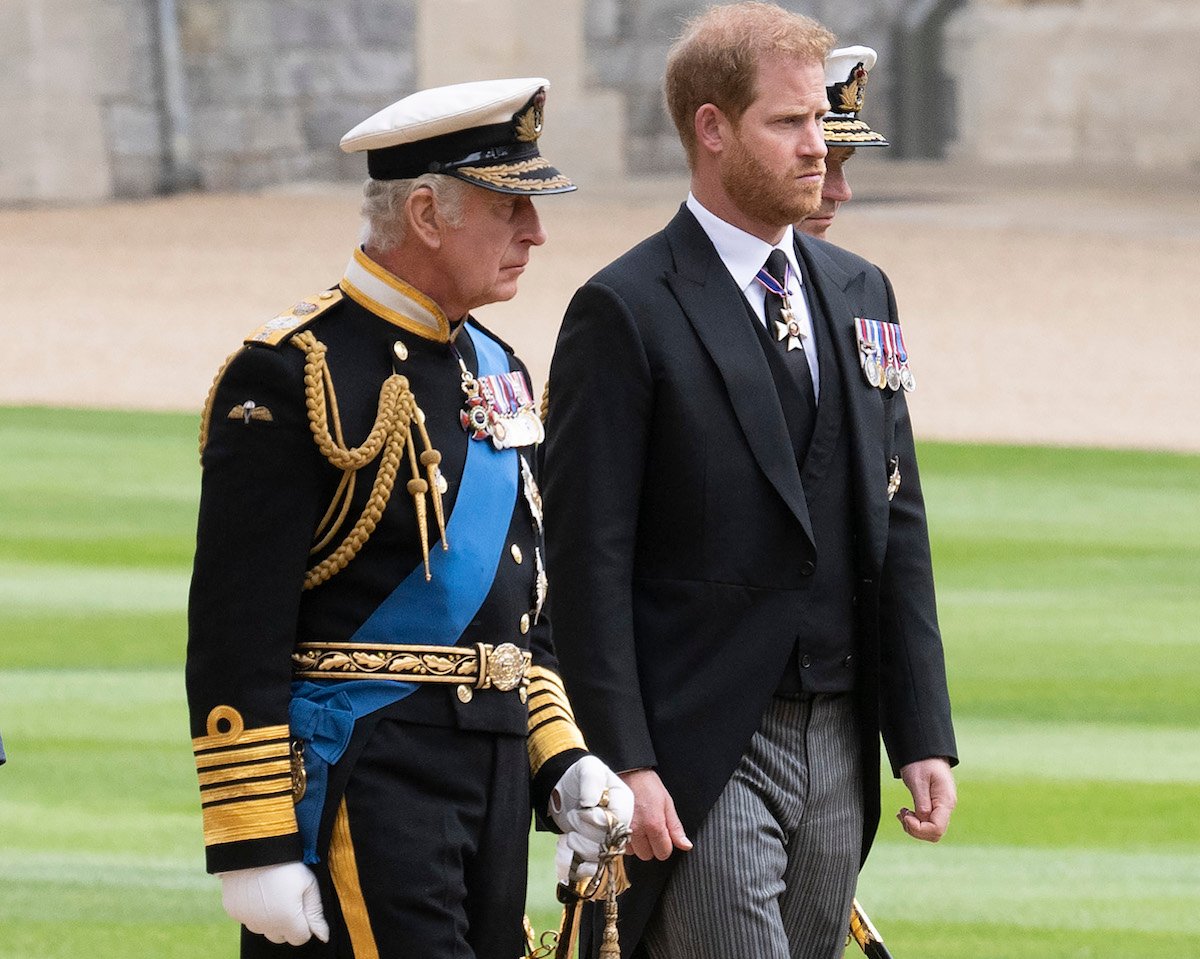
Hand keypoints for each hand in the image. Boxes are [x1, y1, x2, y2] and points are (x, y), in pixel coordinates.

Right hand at [218, 862, 329, 944]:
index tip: (303, 905)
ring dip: (270, 918)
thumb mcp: (308, 884)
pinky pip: (247, 918)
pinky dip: (254, 910)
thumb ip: (316, 913)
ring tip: (273, 892)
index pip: (300, 938)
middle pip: (281, 936)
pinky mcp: (234, 912)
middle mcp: (265, 926)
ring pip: (264, 928)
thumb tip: (323, 936)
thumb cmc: (286, 864)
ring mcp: (247, 920)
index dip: (305, 923)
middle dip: (288, 924)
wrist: (254, 848)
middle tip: (289, 898)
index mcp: (286, 921)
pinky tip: (258, 891)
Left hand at [549, 756, 634, 878]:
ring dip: (582, 846)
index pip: (620, 819)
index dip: (599, 819)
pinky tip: (575, 853)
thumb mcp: (587, 768)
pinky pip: (596, 867)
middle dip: (587, 831)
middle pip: (611, 839)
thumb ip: (591, 780)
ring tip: (572, 831)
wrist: (564, 791)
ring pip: (602, 855)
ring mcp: (609, 838)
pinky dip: (584, 865)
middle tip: (574, 815)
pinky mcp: (597, 852)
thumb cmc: (579, 777)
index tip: (582, 808)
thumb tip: (590, 802)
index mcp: (624, 801)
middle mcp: (620, 821)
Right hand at [619, 768, 691, 860]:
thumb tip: (686, 845)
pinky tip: (629, 827)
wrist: (627, 772)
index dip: (665, 845)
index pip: (663, 853)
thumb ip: (675, 827)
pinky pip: (621, 845)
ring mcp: (622, 830)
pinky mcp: (612, 828)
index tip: (662, 834)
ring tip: (638, 826)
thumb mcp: (667, 803)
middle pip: (647, 855)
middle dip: (651, 846)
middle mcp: (637, 831)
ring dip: (637, 844)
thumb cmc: (648, 785)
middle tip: (649, 829)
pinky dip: (626, 840)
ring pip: (633, 852)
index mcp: (654, 825)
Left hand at [898, 757, 956, 841]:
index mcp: (945, 801)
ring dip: (914, 826)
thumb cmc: (922, 762)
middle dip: (915, 829)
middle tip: (902, 813)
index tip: (905, 815)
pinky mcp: (936, 806)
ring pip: (930, 830)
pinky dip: (915, 822)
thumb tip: (922, 820)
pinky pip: (928, 822)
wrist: (926, 752)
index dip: (919, 829)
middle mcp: (947, 807)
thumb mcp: (918, 780)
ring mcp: (942, 808)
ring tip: (902, 812)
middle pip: (934, 833)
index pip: (936, 828)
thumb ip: (921, 802)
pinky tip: (906, 813)